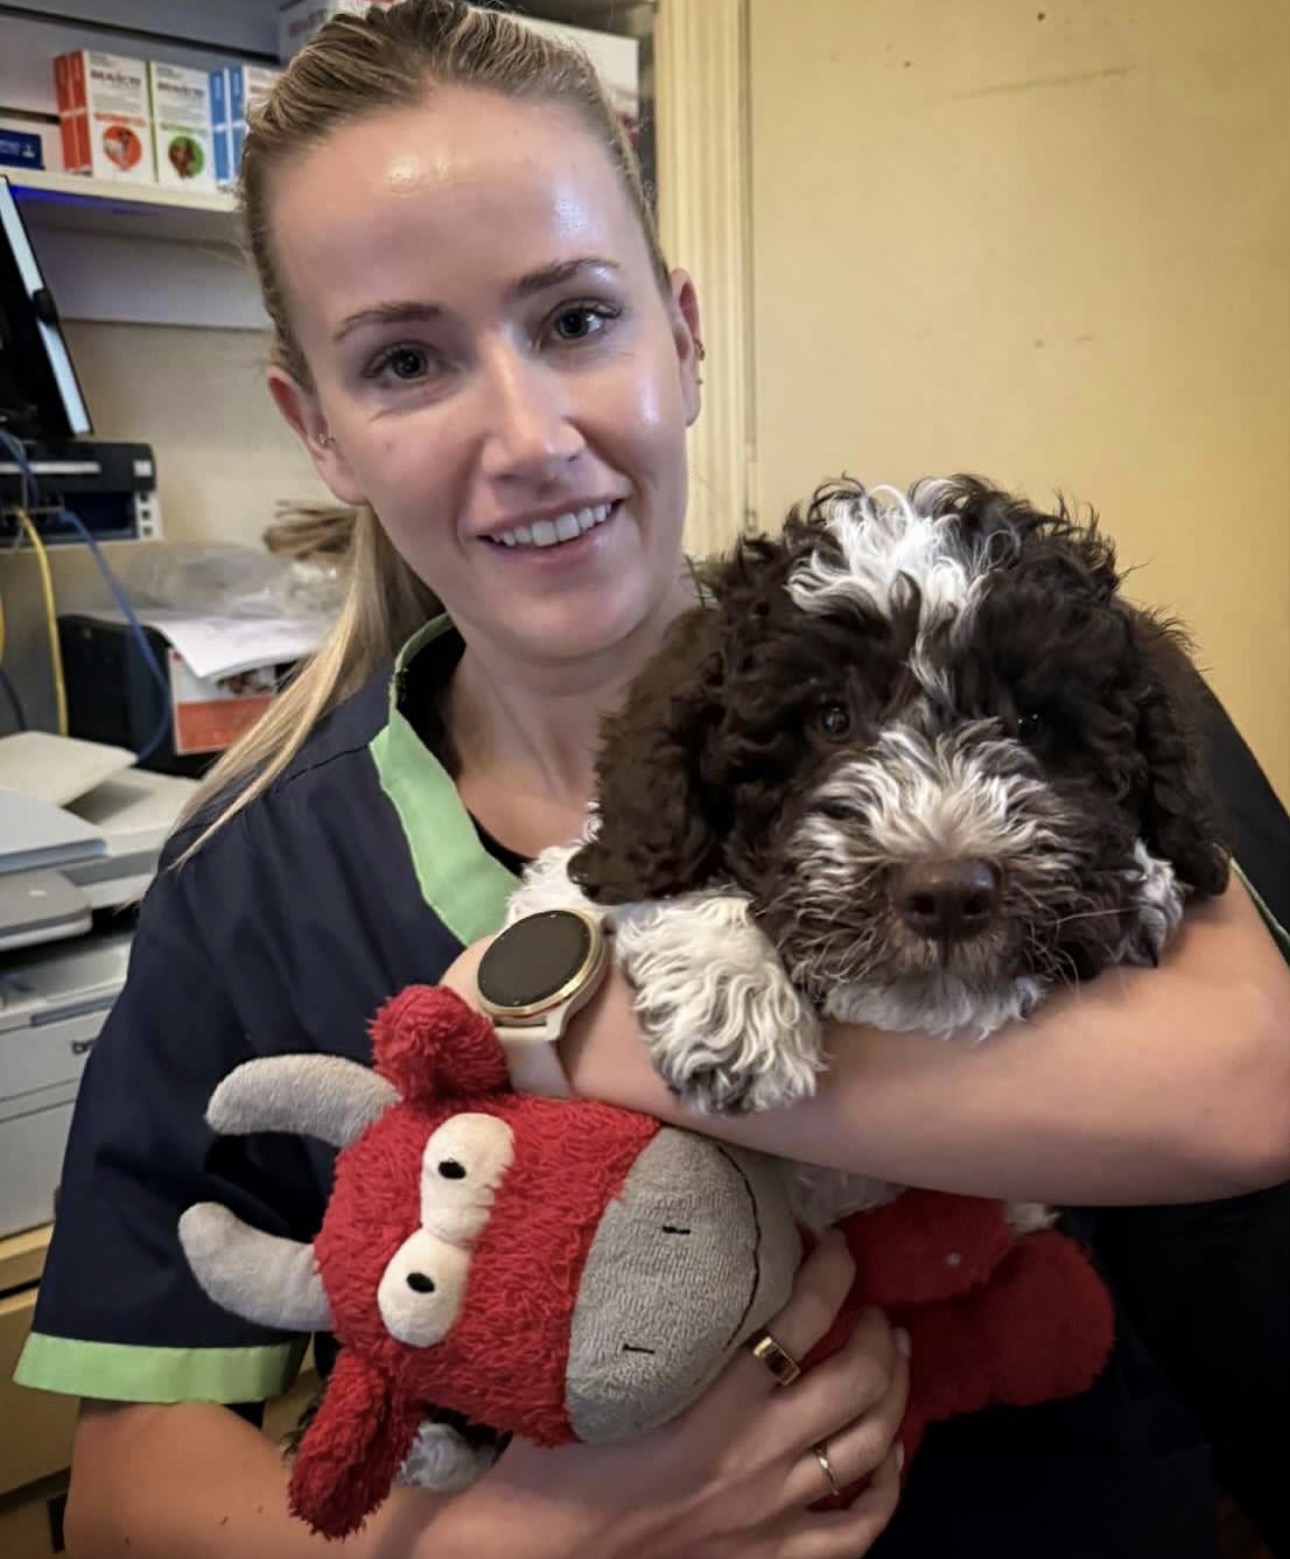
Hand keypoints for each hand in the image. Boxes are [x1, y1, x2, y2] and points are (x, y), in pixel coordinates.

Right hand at [454, 1230, 907, 1558]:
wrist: (541, 1552)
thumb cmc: (559, 1454)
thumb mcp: (607, 1368)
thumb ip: (656, 1318)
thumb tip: (680, 1249)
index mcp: (718, 1402)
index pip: (803, 1318)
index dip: (831, 1270)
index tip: (832, 1241)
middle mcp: (759, 1454)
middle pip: (856, 1381)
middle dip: (877, 1331)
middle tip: (873, 1302)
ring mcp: (773, 1511)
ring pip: (870, 1446)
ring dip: (896, 1392)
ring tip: (896, 1352)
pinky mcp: (772, 1557)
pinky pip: (855, 1531)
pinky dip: (887, 1490)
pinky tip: (893, 1457)